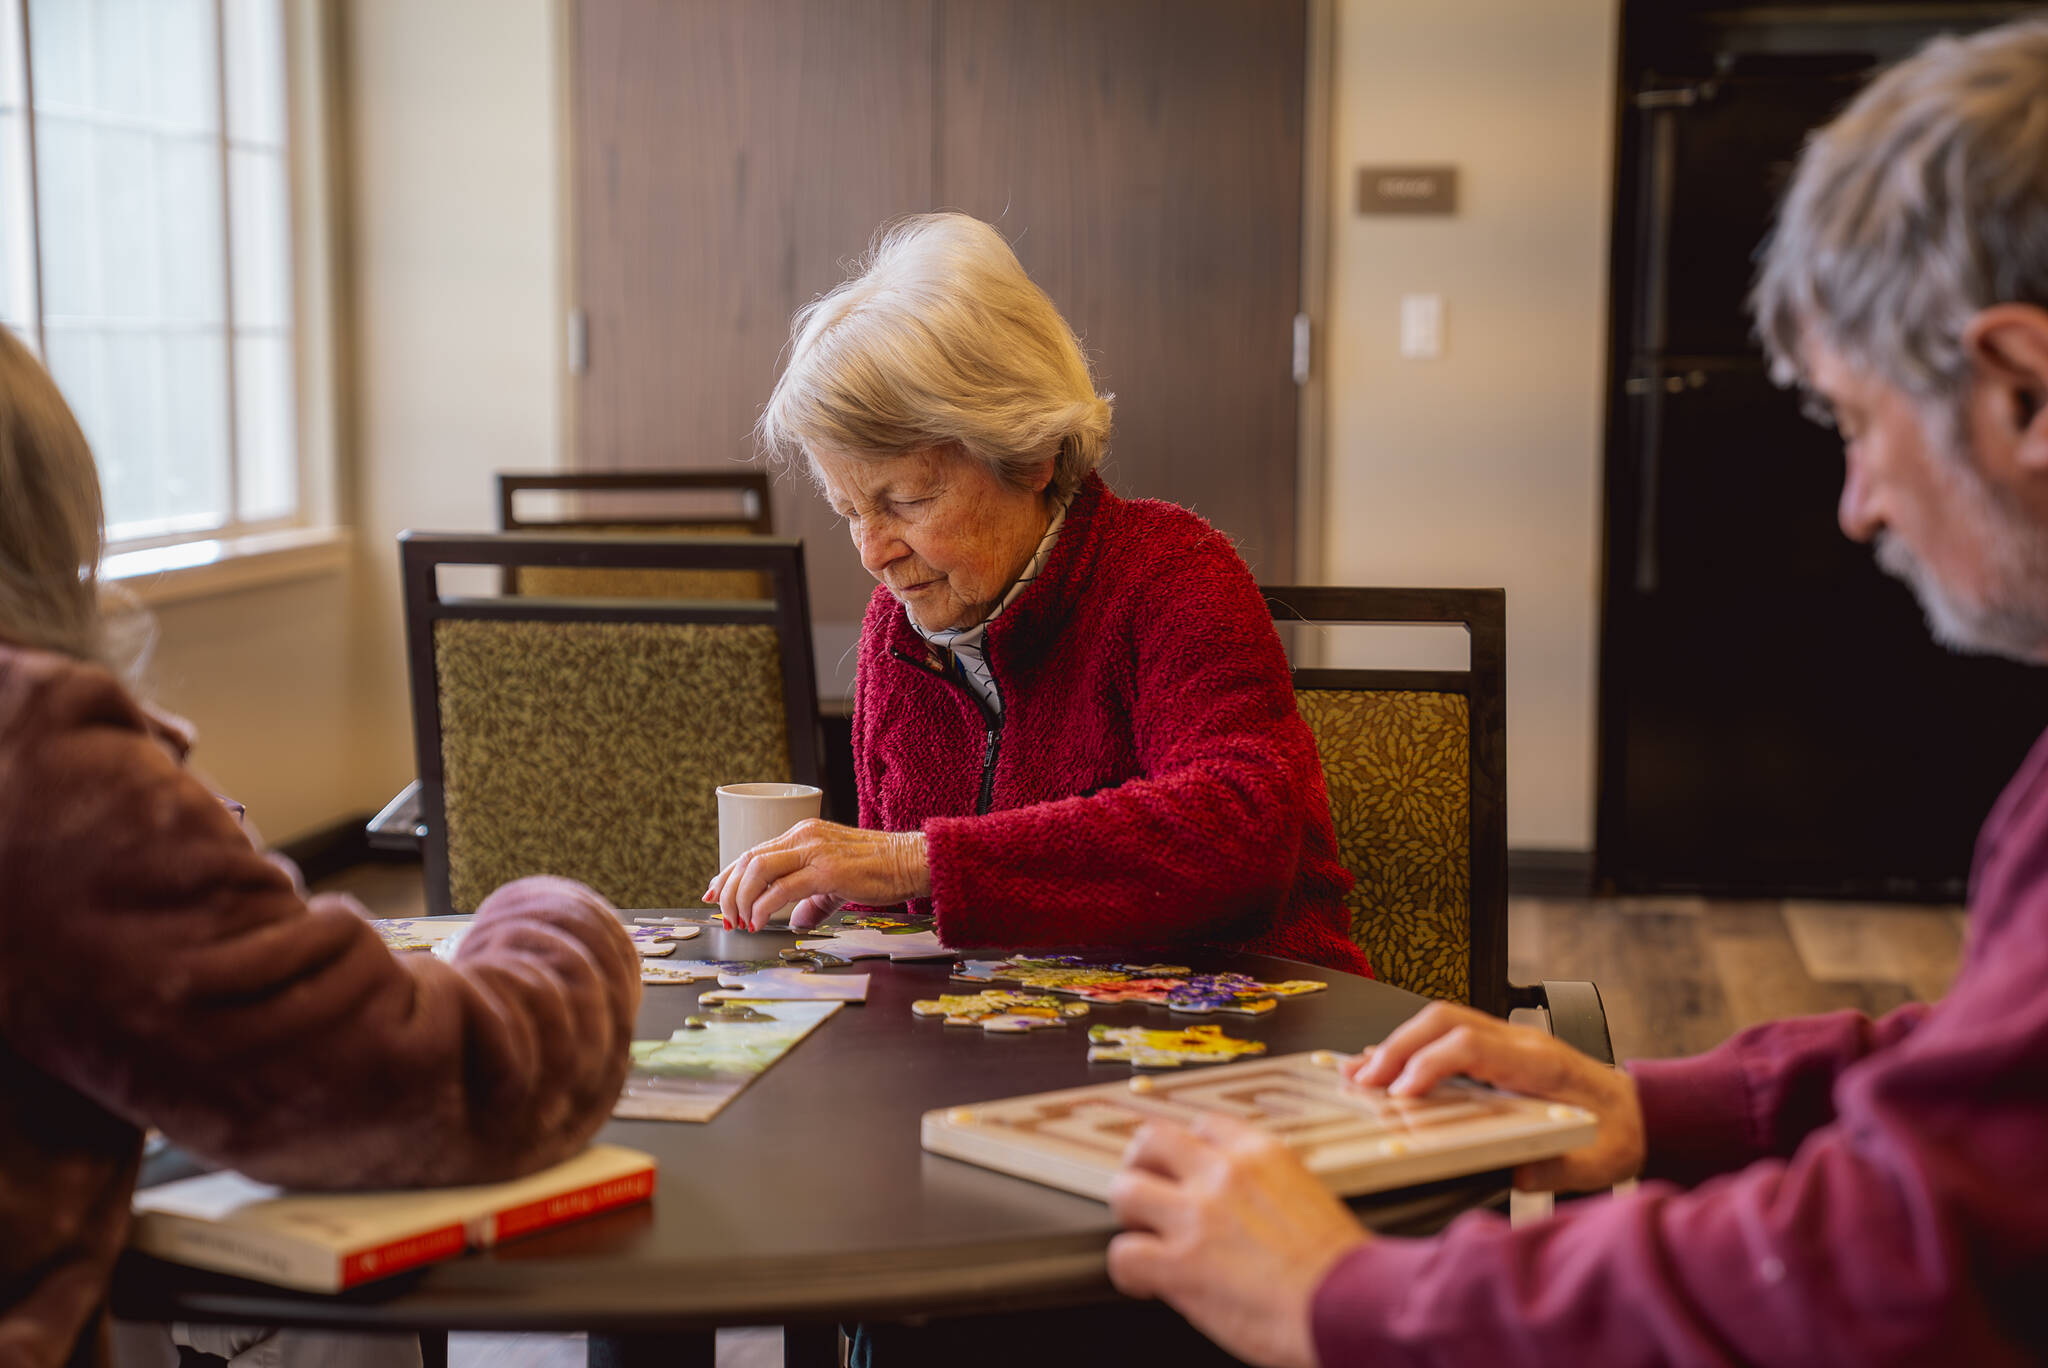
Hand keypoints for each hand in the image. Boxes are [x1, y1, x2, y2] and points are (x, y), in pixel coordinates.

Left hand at [702, 820, 930, 930]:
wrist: (912, 861)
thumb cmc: (880, 871)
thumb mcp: (837, 884)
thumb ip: (813, 902)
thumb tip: (797, 923)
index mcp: (803, 834)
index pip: (753, 851)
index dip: (727, 874)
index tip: (713, 894)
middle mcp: (804, 836)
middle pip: (747, 859)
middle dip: (727, 890)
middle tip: (724, 917)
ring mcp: (815, 850)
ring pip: (757, 869)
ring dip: (741, 899)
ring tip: (741, 922)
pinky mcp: (827, 870)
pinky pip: (782, 889)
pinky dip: (763, 908)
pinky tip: (759, 922)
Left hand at [1108, 1115, 1366, 1367]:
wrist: (1355, 1307)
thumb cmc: (1343, 1269)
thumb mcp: (1309, 1198)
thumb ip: (1265, 1189)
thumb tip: (1239, 1206)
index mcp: (1262, 1154)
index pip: (1203, 1125)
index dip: (1186, 1150)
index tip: (1183, 1168)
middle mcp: (1224, 1173)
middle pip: (1150, 1140)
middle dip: (1142, 1166)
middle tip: (1149, 1193)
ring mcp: (1198, 1215)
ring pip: (1124, 1189)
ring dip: (1129, 1216)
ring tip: (1143, 1237)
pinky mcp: (1181, 1264)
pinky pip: (1123, 1254)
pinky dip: (1128, 1271)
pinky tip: (1145, 1283)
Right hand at [1350, 1001, 1645, 1191]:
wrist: (1641, 1113)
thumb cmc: (1617, 1132)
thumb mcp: (1595, 1161)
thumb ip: (1553, 1167)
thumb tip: (1511, 1171)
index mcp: (1541, 1063)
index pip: (1470, 1043)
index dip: (1429, 1064)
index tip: (1402, 1093)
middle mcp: (1520, 1042)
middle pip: (1445, 1020)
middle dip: (1398, 1046)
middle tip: (1366, 1081)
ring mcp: (1507, 1040)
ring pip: (1440, 1020)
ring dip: (1396, 1043)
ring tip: (1359, 1072)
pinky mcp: (1497, 1050)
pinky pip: (1446, 1034)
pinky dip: (1410, 1047)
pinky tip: (1383, 1064)